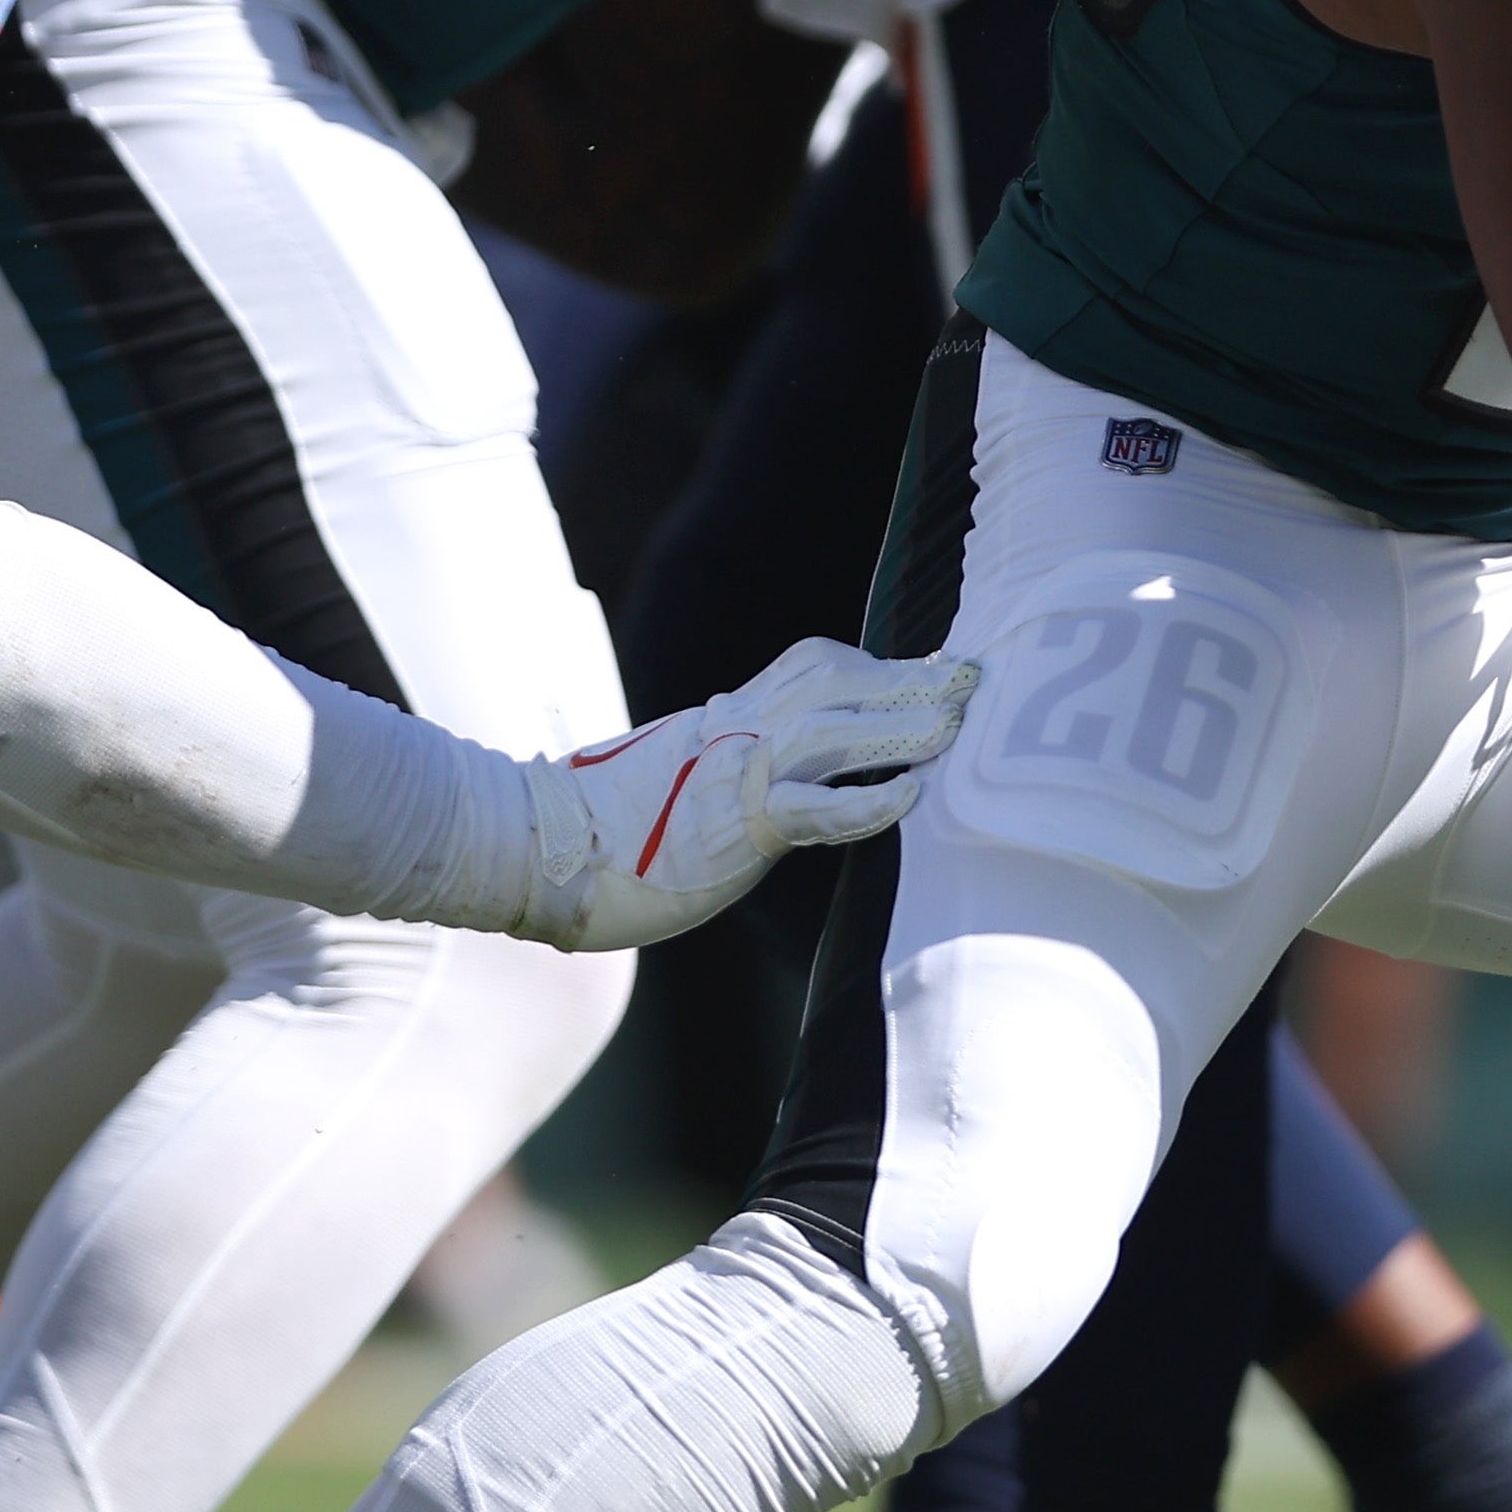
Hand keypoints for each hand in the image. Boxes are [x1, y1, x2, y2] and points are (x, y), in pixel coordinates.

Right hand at [506, 637, 980, 949]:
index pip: (817, 666)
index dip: (880, 664)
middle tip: (972, 677)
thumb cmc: (607, 827)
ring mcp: (735, 772)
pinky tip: (909, 796)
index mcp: (725, 714)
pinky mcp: (735, 824)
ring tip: (960, 723)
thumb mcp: (681, 772)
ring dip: (905, 725)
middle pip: (840, 682)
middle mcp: (735, 728)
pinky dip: (865, 799)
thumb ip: (733, 758)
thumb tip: (780, 770)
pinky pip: (814, 807)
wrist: (539, 847)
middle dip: (910, 679)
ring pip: (838, 730)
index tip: (932, 664)